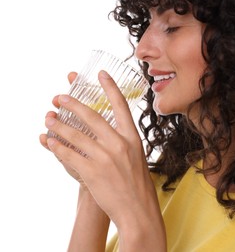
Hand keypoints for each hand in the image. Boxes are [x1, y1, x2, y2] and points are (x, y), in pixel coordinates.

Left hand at [43, 71, 164, 248]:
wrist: (138, 210)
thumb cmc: (137, 184)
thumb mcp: (136, 156)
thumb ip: (122, 141)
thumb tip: (104, 130)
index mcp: (133, 138)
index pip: (121, 106)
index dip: (110, 87)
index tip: (100, 73)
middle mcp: (119, 144)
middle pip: (92, 116)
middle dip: (72, 104)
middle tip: (59, 97)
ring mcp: (105, 158)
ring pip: (75, 135)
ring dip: (59, 125)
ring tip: (48, 118)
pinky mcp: (92, 172)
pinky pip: (69, 155)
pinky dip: (57, 147)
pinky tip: (50, 141)